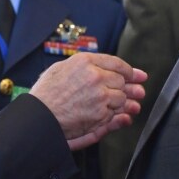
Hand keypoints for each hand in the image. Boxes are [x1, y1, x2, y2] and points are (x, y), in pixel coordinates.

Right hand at [29, 53, 146, 149]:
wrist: (39, 116)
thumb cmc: (46, 93)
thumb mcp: (62, 68)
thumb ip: (85, 66)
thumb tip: (104, 70)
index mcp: (85, 62)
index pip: (116, 63)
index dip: (130, 70)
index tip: (137, 75)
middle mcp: (95, 77)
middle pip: (122, 81)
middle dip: (131, 87)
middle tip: (139, 91)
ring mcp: (99, 97)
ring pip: (122, 98)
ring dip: (127, 102)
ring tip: (133, 105)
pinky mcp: (100, 115)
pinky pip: (116, 114)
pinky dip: (122, 116)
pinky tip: (125, 116)